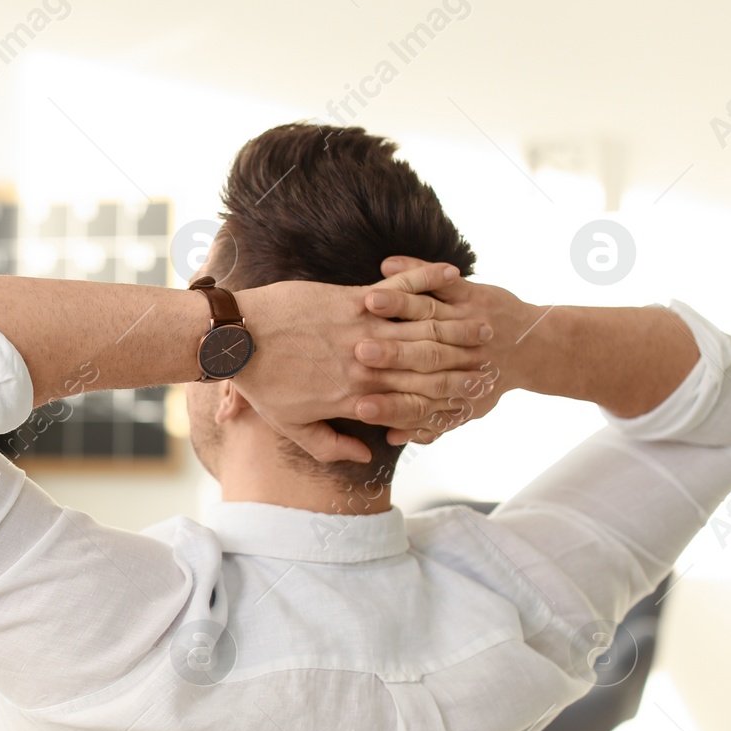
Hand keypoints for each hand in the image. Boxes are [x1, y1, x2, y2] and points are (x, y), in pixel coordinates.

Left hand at [234, 263, 496, 462]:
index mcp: (356, 396)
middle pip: (429, 366)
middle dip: (465, 363)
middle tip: (495, 360)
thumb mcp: (292, 426)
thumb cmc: (262, 383)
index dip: (448, 398)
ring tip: (486, 325)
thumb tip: (366, 455)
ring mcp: (361, 328)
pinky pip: (397, 289)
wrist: (235, 339)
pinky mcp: (350, 299)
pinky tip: (451, 275)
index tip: (474, 396)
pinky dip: (425, 280)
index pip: (414, 400)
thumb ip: (331, 445)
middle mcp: (366, 364)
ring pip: (421, 329)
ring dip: (458, 326)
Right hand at [360, 256, 538, 444]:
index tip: (360, 408)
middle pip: (419, 358)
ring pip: (429, 316)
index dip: (386, 407)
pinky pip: (443, 283)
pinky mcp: (471, 295)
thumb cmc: (490, 380)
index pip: (411, 404)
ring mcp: (465, 321)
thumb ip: (428, 425)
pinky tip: (389, 265)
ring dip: (399, 306)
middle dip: (389, 355)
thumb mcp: (465, 410)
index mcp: (448, 388)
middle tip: (359, 353)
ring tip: (371, 303)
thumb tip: (392, 439)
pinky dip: (419, 273)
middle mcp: (457, 355)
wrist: (535, 349)